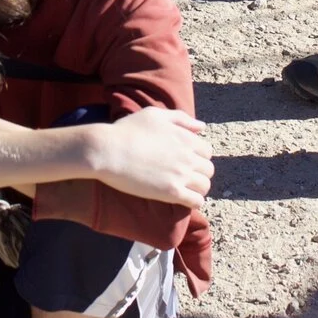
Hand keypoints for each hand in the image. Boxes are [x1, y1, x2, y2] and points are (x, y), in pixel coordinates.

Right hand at [86, 108, 212, 207]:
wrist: (108, 150)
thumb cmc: (128, 130)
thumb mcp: (154, 115)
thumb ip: (180, 118)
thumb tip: (202, 128)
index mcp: (186, 138)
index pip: (207, 151)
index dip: (198, 156)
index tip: (187, 161)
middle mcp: (188, 156)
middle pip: (208, 170)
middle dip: (199, 173)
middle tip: (185, 176)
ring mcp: (181, 175)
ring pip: (205, 186)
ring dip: (198, 188)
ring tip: (185, 189)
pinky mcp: (171, 193)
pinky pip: (196, 201)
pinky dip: (194, 202)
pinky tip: (184, 200)